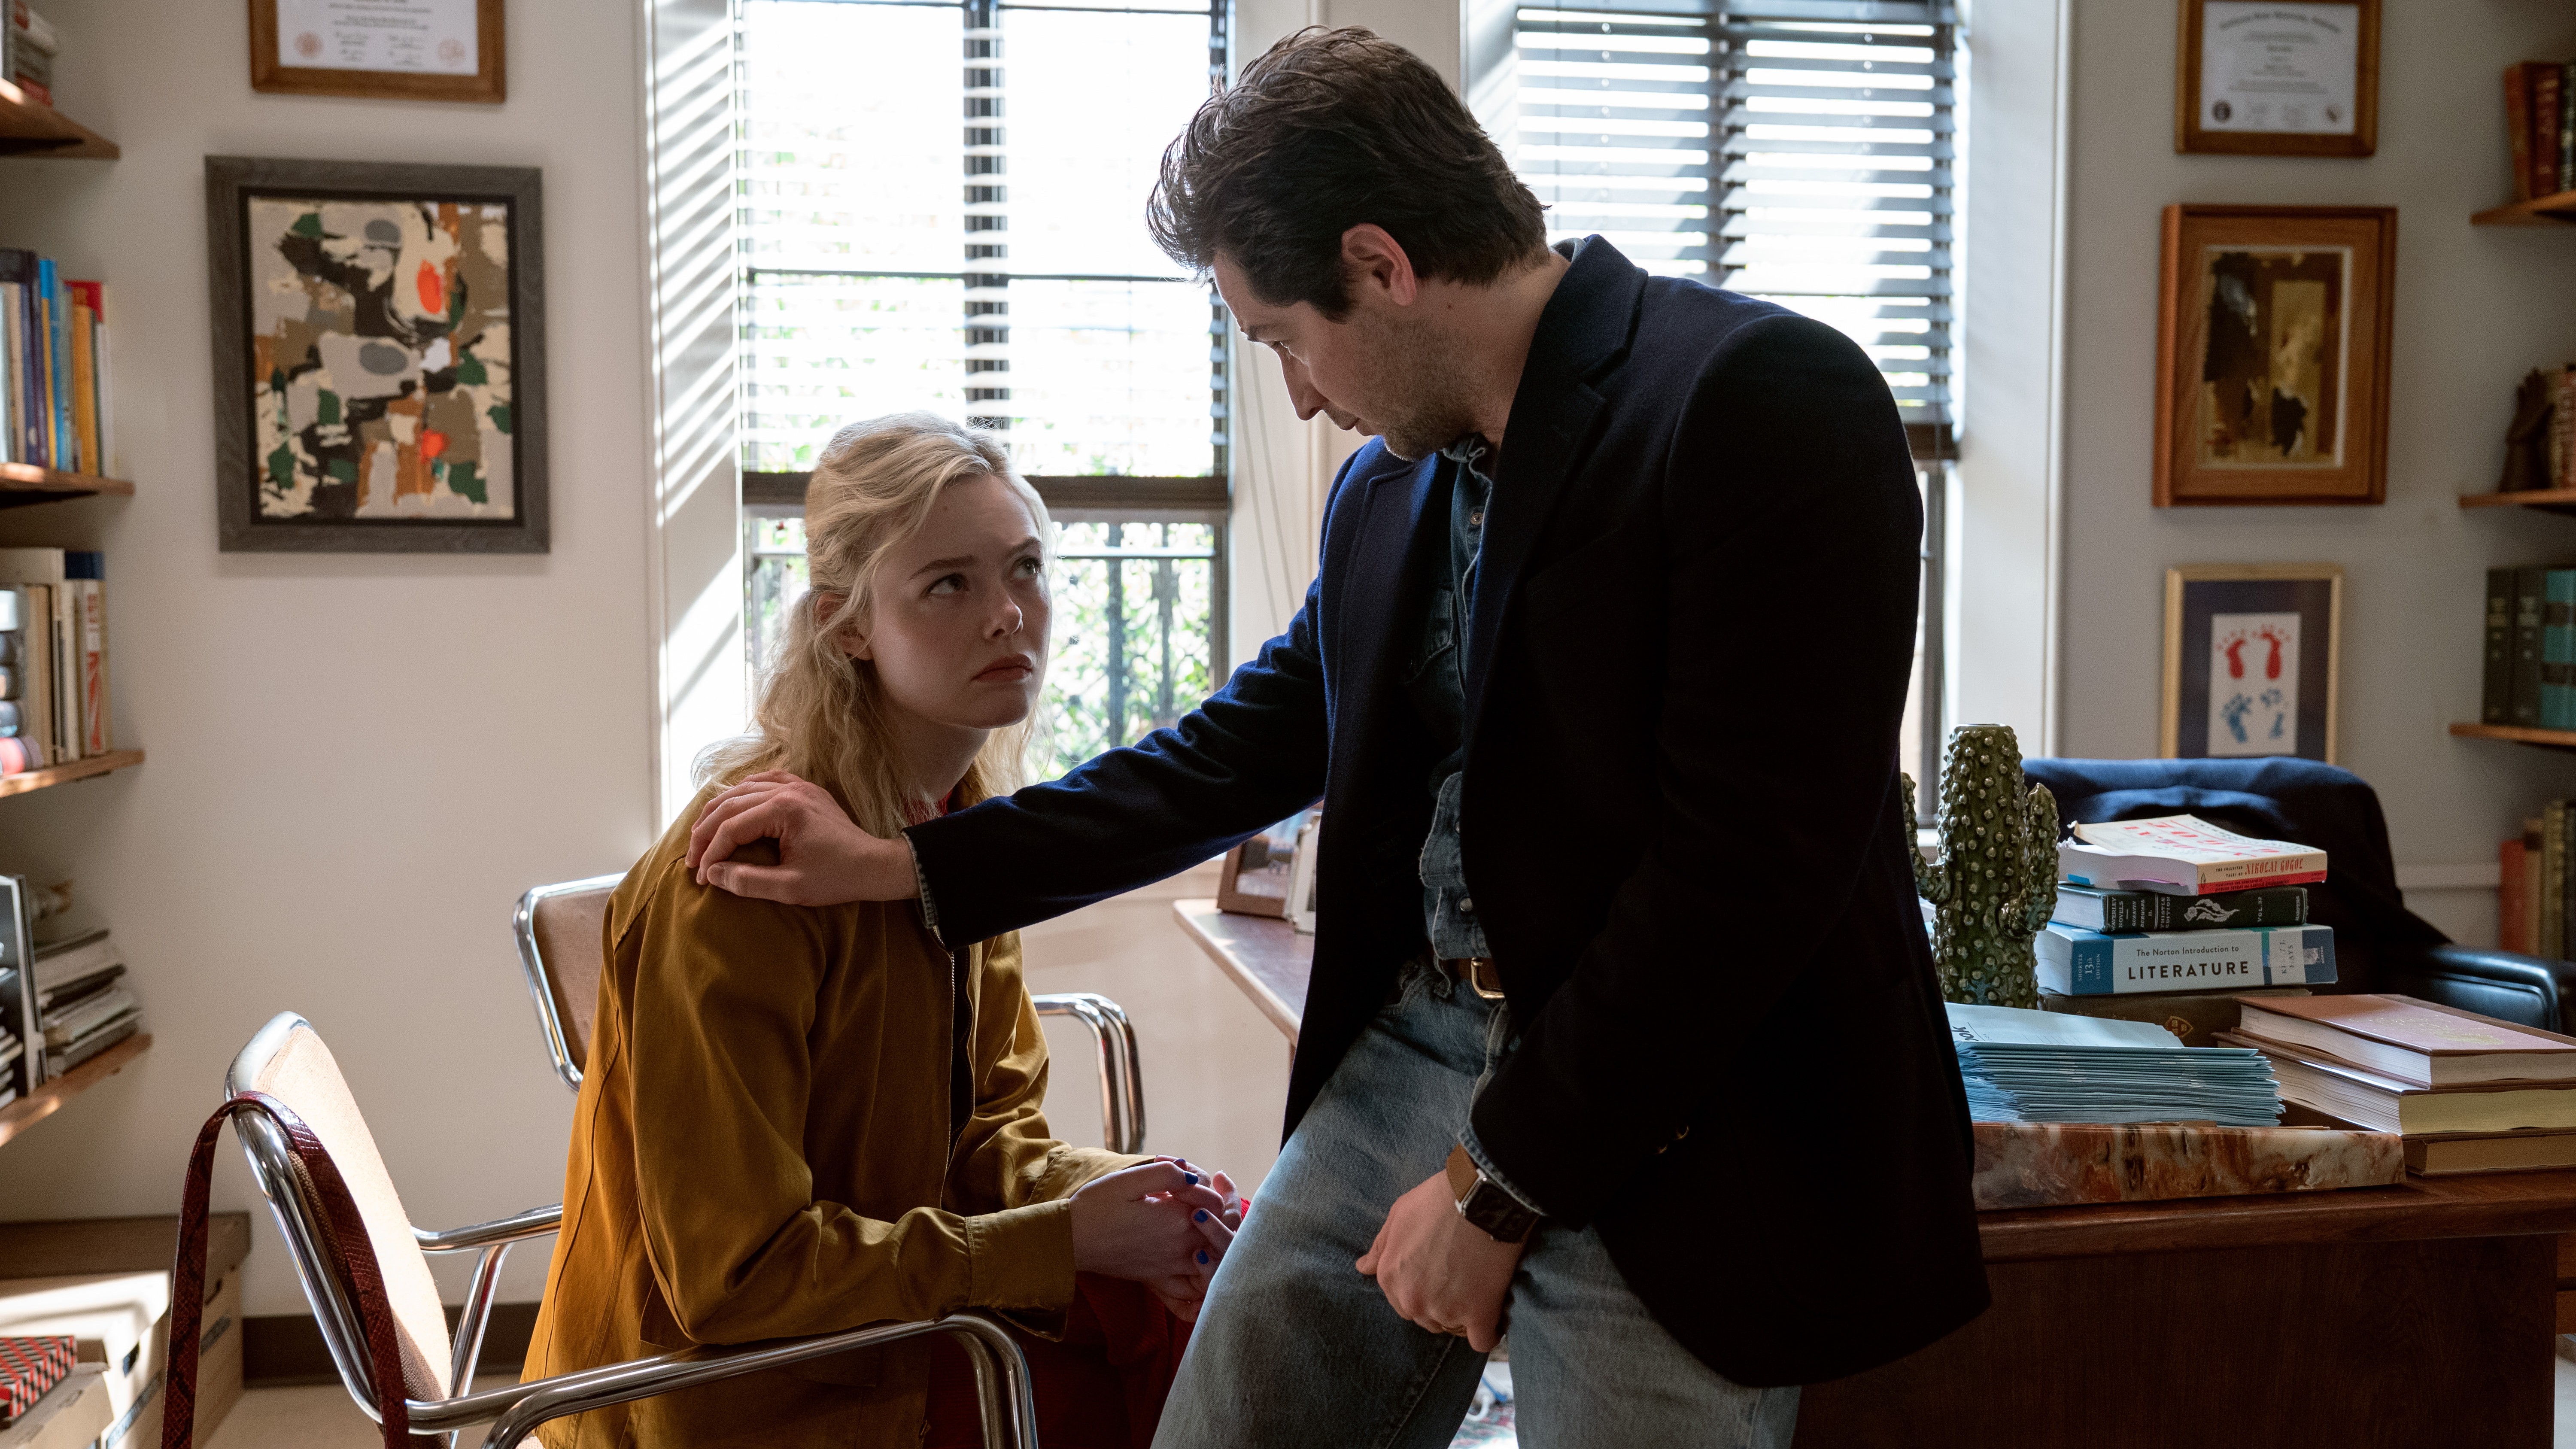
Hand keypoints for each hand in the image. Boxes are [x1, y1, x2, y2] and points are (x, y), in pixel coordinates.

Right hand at [686, 772, 914, 903]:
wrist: (875, 865)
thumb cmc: (837, 878)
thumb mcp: (790, 888)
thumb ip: (747, 881)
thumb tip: (713, 874)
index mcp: (784, 810)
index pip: (731, 827)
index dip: (710, 853)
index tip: (701, 877)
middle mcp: (788, 790)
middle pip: (729, 804)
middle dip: (705, 833)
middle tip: (692, 859)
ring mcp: (798, 786)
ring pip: (742, 790)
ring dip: (719, 812)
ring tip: (702, 837)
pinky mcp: (805, 790)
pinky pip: (765, 781)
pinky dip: (743, 792)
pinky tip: (732, 806)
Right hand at [1071, 1160, 1238, 1321]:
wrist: (1070, 1240)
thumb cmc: (1095, 1206)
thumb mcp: (1129, 1179)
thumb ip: (1166, 1174)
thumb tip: (1193, 1175)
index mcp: (1175, 1221)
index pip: (1216, 1204)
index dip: (1215, 1187)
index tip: (1203, 1174)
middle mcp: (1178, 1248)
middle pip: (1222, 1233)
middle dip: (1226, 1209)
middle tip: (1218, 1189)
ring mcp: (1169, 1268)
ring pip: (1213, 1263)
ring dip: (1221, 1243)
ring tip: (1216, 1221)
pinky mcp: (1156, 1279)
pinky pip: (1189, 1294)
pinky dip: (1202, 1284)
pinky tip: (1202, 1267)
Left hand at [1355, 1169, 1525, 1350]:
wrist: (1482, 1198)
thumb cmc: (1438, 1201)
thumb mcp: (1399, 1214)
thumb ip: (1381, 1246)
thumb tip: (1362, 1267)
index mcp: (1390, 1277)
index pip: (1401, 1303)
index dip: (1421, 1289)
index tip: (1438, 1276)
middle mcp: (1413, 1300)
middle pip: (1425, 1318)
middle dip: (1439, 1304)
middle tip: (1459, 1280)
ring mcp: (1445, 1310)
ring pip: (1452, 1328)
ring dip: (1463, 1315)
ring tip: (1478, 1289)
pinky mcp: (1478, 1314)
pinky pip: (1482, 1341)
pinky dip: (1489, 1331)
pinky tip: (1493, 1315)